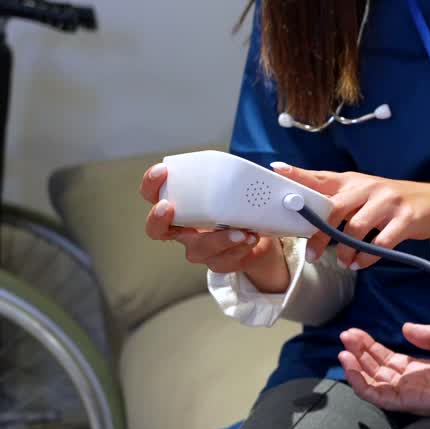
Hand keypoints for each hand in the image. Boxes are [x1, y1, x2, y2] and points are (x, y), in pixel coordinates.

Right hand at [140, 163, 289, 291]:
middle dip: (160, 218)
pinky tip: (250, 239)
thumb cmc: (246, 206)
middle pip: (156, 229)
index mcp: (184, 203)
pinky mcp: (219, 262)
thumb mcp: (250, 186)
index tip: (163, 171)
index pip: (153, 193)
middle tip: (170, 208)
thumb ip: (261, 176)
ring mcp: (200, 248)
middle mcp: (184, 228)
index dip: (151, 183)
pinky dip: (238, 250)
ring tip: (241, 231)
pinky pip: (224, 261)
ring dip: (218, 239)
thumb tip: (278, 166)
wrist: (265, 236)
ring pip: (198, 249)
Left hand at [271, 163, 429, 268]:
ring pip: (356, 229)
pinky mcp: (405, 220)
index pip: (321, 176)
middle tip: (313, 254)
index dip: (298, 174)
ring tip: (345, 262)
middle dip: (320, 234)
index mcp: (354, 181)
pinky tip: (361, 263)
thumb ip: (339, 200)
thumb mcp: (366, 193)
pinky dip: (367, 258)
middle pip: (334, 208)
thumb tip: (306, 215)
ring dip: (346, 251)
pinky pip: (380, 244)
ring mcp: (388, 203)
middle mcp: (369, 188)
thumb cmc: (393, 202)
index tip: (277, 170)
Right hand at [338, 323, 429, 421]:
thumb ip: (428, 335)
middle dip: (359, 352)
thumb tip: (404, 328)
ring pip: (372, 382)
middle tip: (345, 335)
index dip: (371, 345)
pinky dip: (361, 382)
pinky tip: (351, 366)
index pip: (387, 358)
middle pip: (376, 368)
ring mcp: (406, 394)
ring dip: (355, 367)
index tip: (355, 332)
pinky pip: (377, 395)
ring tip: (343, 350)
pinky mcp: (406, 402)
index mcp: (419, 369)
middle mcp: (409, 382)